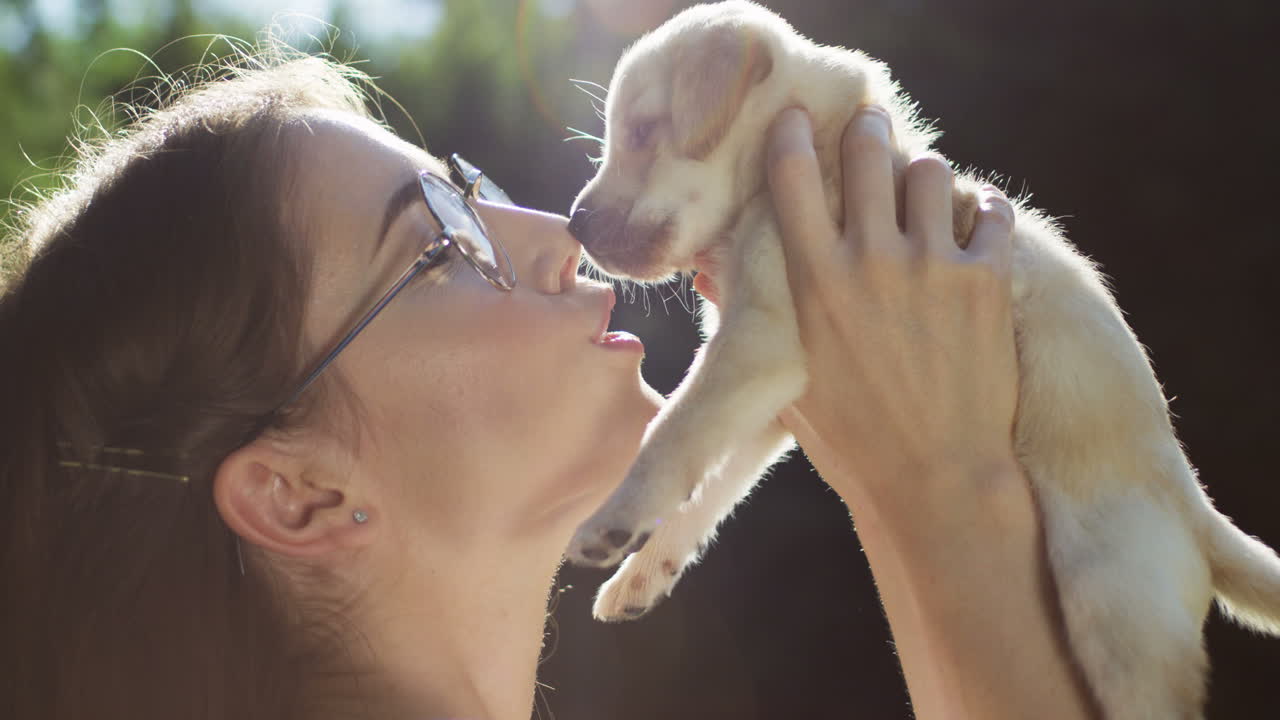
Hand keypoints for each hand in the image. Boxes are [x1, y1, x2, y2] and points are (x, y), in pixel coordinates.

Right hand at [765, 105, 1019, 508]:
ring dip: (922, 173)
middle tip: (867, 126)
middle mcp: (871, 259)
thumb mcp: (785, 376)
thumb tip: (706, 273)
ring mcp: (934, 266)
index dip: (792, 135)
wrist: (935, 478)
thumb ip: (749, 317)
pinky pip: (990, 210)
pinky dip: (982, 208)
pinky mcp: (987, 280)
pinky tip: (973, 221)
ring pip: (930, 171)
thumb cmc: (850, 438)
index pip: (792, 177)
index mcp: (814, 281)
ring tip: (921, 188)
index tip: (795, 118)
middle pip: (866, 153)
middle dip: (864, 132)